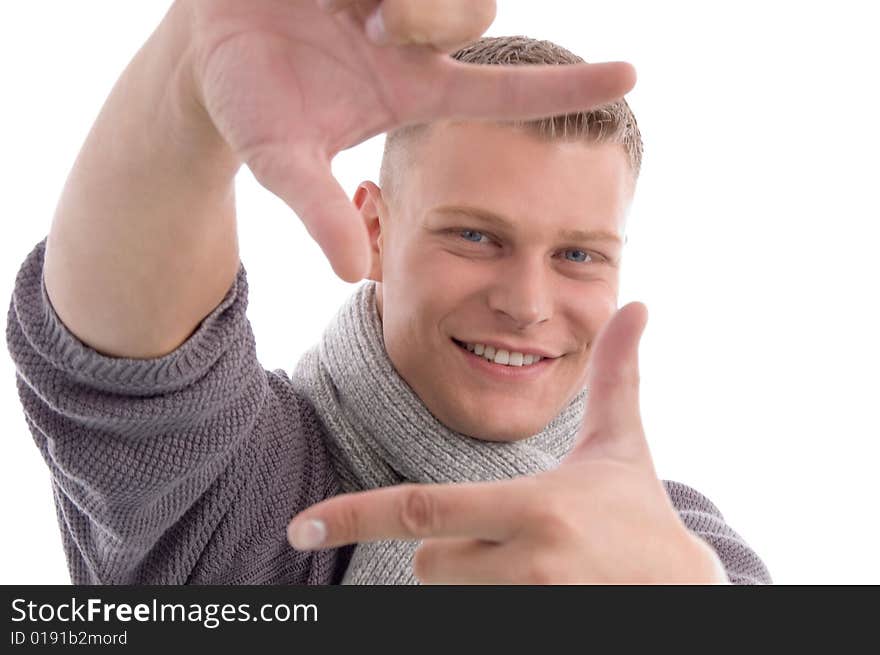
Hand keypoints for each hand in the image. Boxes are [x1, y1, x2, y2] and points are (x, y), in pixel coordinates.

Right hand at [185, 0, 636, 280]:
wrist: (205, 47)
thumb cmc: (248, 106)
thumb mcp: (283, 162)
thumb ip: (320, 211)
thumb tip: (351, 273)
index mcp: (415, 89)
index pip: (506, 91)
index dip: (565, 87)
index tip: (633, 77)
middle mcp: (418, 38)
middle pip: (473, 11)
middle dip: (425, 14)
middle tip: (368, 23)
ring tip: (338, 4)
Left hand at [287, 303, 728, 583]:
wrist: (688, 597)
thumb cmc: (642, 515)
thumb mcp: (623, 445)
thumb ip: (618, 373)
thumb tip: (638, 303)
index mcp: (536, 506)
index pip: (423, 510)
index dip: (354, 516)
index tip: (300, 527)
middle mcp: (528, 563)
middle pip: (427, 558)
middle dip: (448, 544)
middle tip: (506, 534)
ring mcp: (530, 607)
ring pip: (448, 591)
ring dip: (472, 575)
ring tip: (532, 564)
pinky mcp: (534, 632)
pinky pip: (470, 619)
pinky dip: (487, 599)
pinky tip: (539, 589)